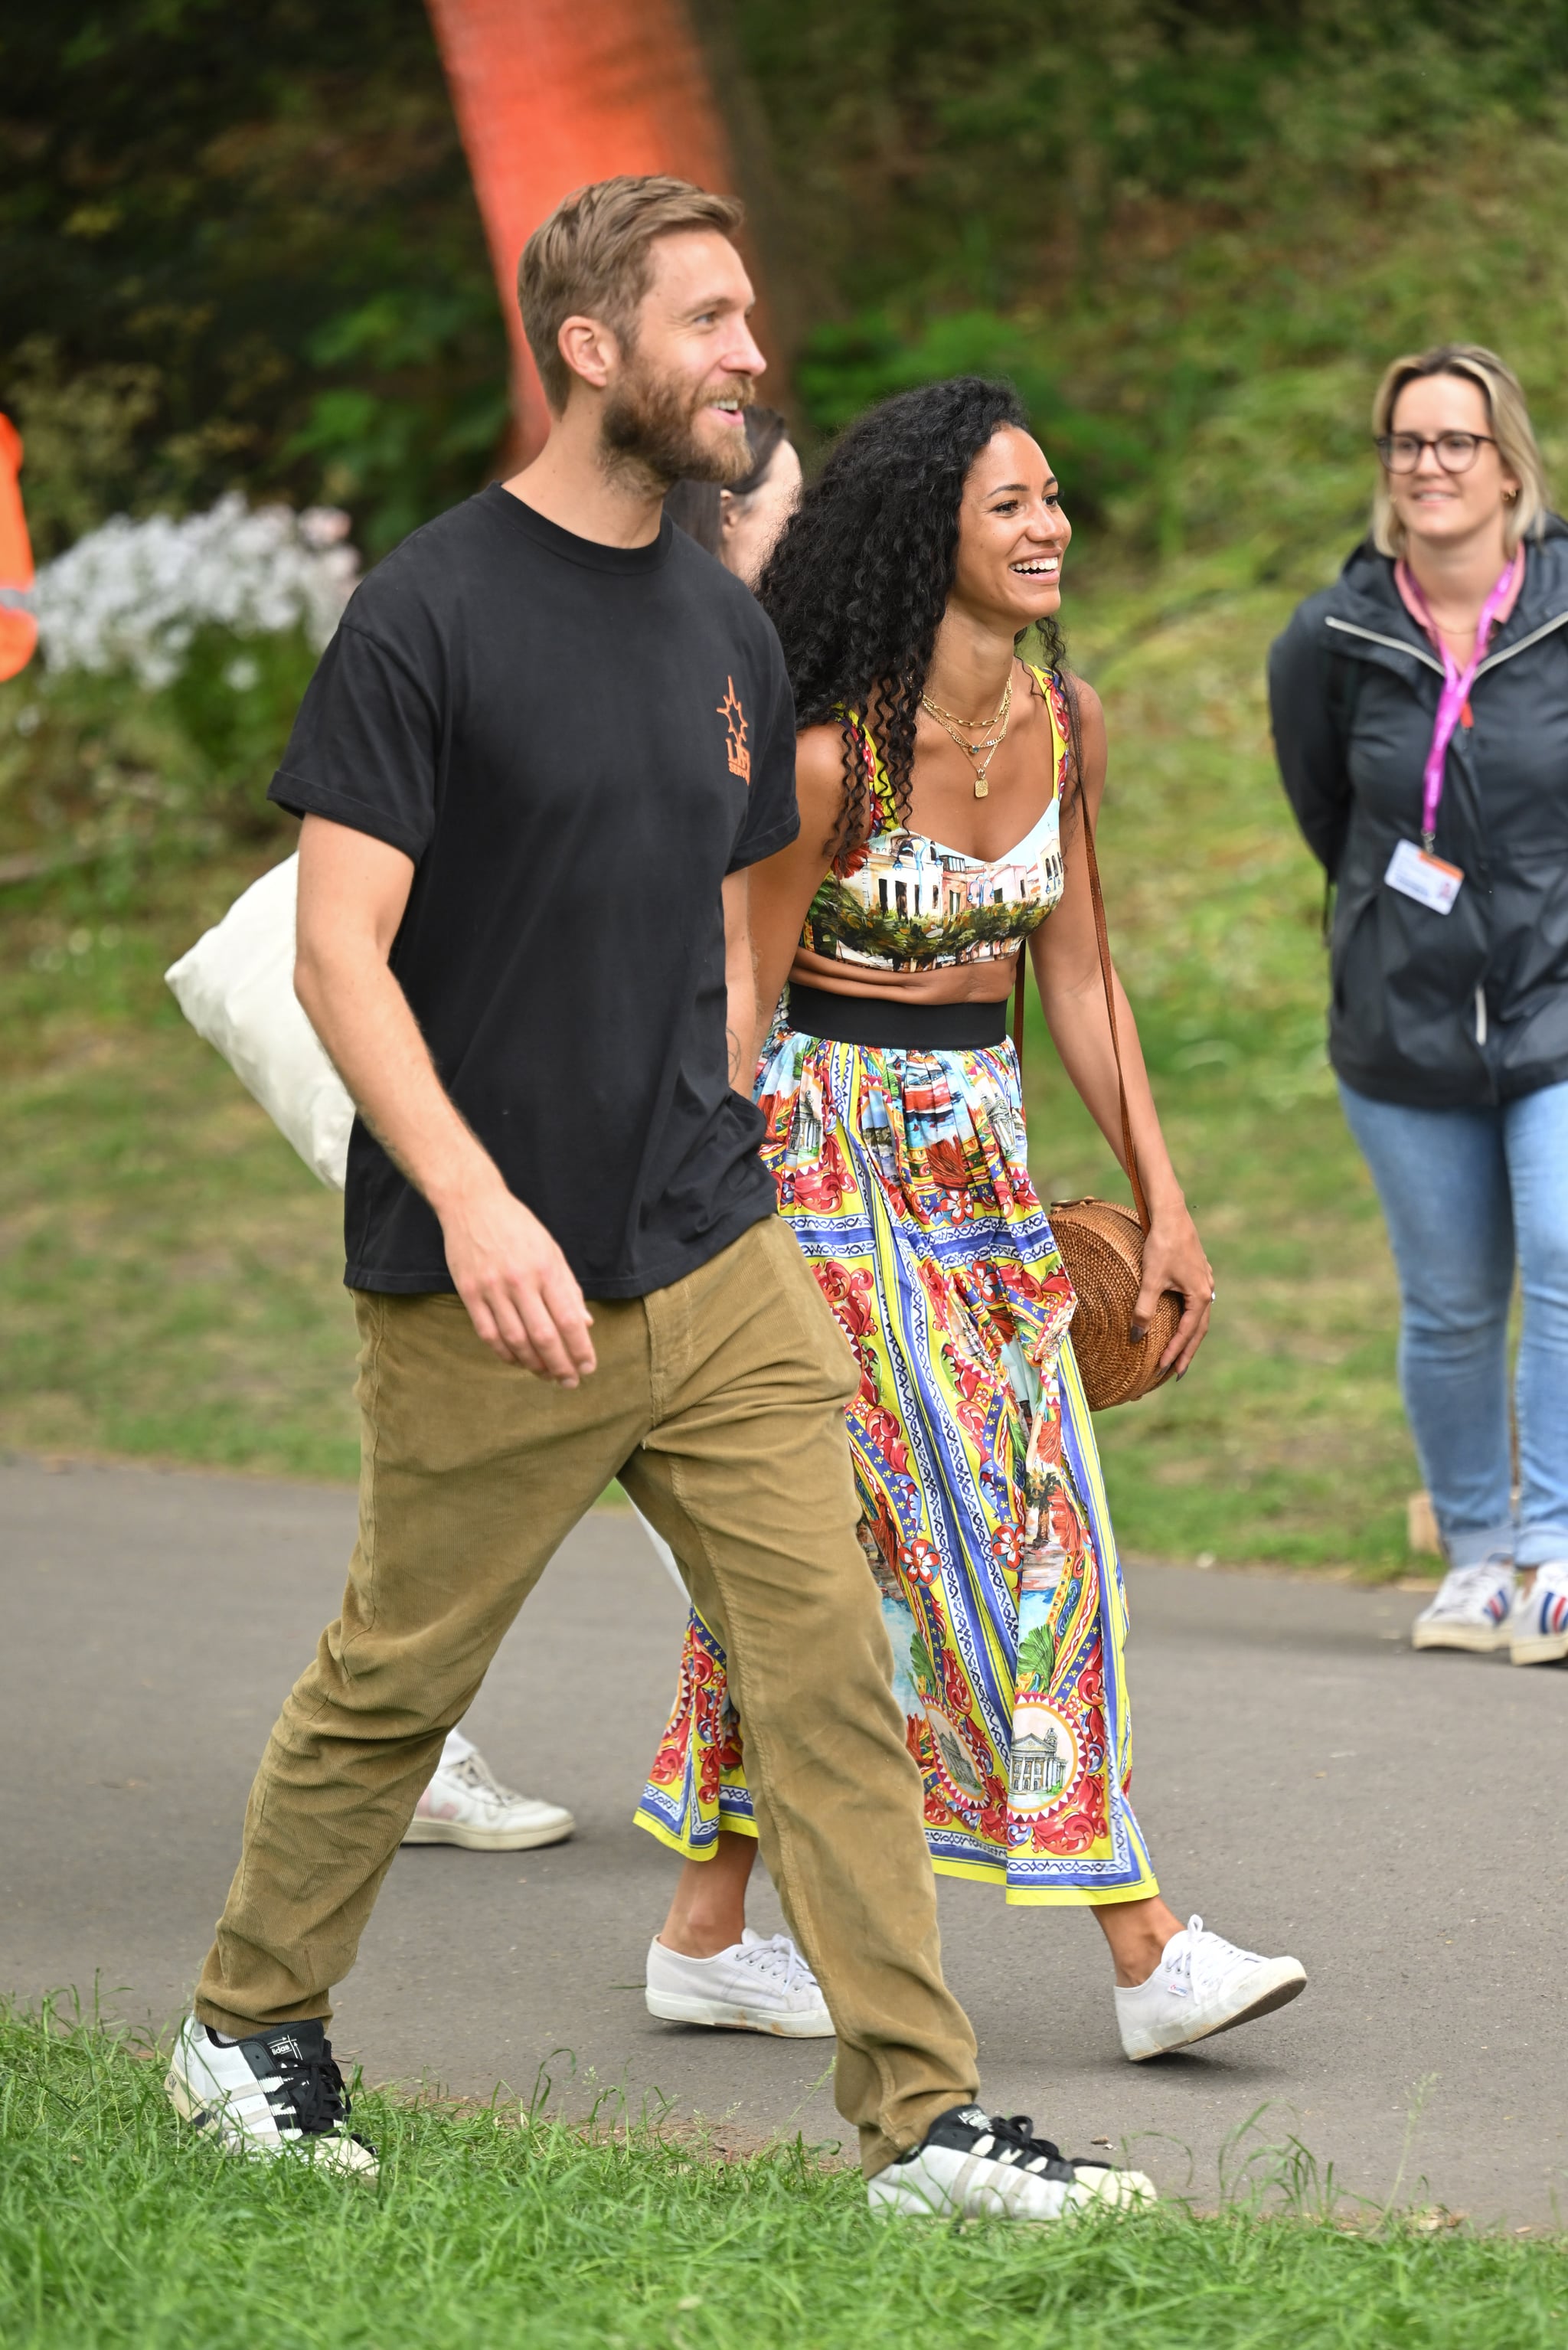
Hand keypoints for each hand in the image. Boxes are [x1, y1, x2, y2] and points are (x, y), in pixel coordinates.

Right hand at [438, 1176, 596, 1384]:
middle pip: (544, 1336)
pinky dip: (505, 1353)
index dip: (580, 1349)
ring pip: (516, 1340)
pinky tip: (519, 1362)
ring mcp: (492, 1288)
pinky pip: (488, 1334)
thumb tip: (585, 1324)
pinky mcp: (469, 1292)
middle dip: (560, 1365)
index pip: (568, 1319)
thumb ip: (568, 1288)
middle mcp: (520, 1281)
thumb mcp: (551, 1250)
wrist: (473, 1203)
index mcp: (546, 1269)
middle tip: (570, 1382)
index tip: (588, 1366)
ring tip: (547, 1376)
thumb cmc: (518, 1227)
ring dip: (534, 1364)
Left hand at [1131, 1202, 1212, 1377]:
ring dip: (1189, 1336)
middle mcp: (1207, 1291)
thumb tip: (1136, 1336)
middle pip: (1198, 1330)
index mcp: (1200, 1296)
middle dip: (1187, 1352)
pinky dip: (1189, 1319)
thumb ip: (1144, 1310)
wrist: (1170, 1214)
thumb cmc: (1161, 1245)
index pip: (1187, 1333)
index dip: (1175, 1352)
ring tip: (1179, 1353)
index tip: (1162, 1369)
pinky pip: (1196, 1304)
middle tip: (1176, 1373)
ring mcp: (1205, 1281)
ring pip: (1198, 1317)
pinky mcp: (1197, 1272)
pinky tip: (1182, 1321)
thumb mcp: (1151, 1280)